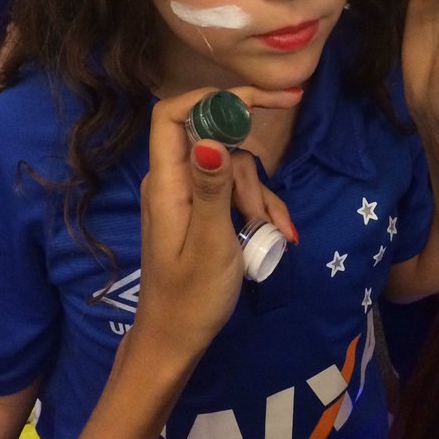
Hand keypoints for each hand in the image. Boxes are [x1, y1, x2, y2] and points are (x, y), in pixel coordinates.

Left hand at [133, 86, 299, 360]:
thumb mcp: (211, 243)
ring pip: (234, 168)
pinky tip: (274, 235)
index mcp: (165, 183)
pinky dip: (256, 208)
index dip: (216, 96)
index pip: (174, 113)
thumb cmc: (191, 297)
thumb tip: (212, 138)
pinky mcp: (201, 209)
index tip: (263, 99)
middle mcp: (172, 180)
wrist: (175, 341)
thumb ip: (213, 188)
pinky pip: (235, 191)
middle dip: (251, 171)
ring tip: (269, 237)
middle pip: (217, 142)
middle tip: (266, 214)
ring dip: (258, 197)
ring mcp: (187, 194)